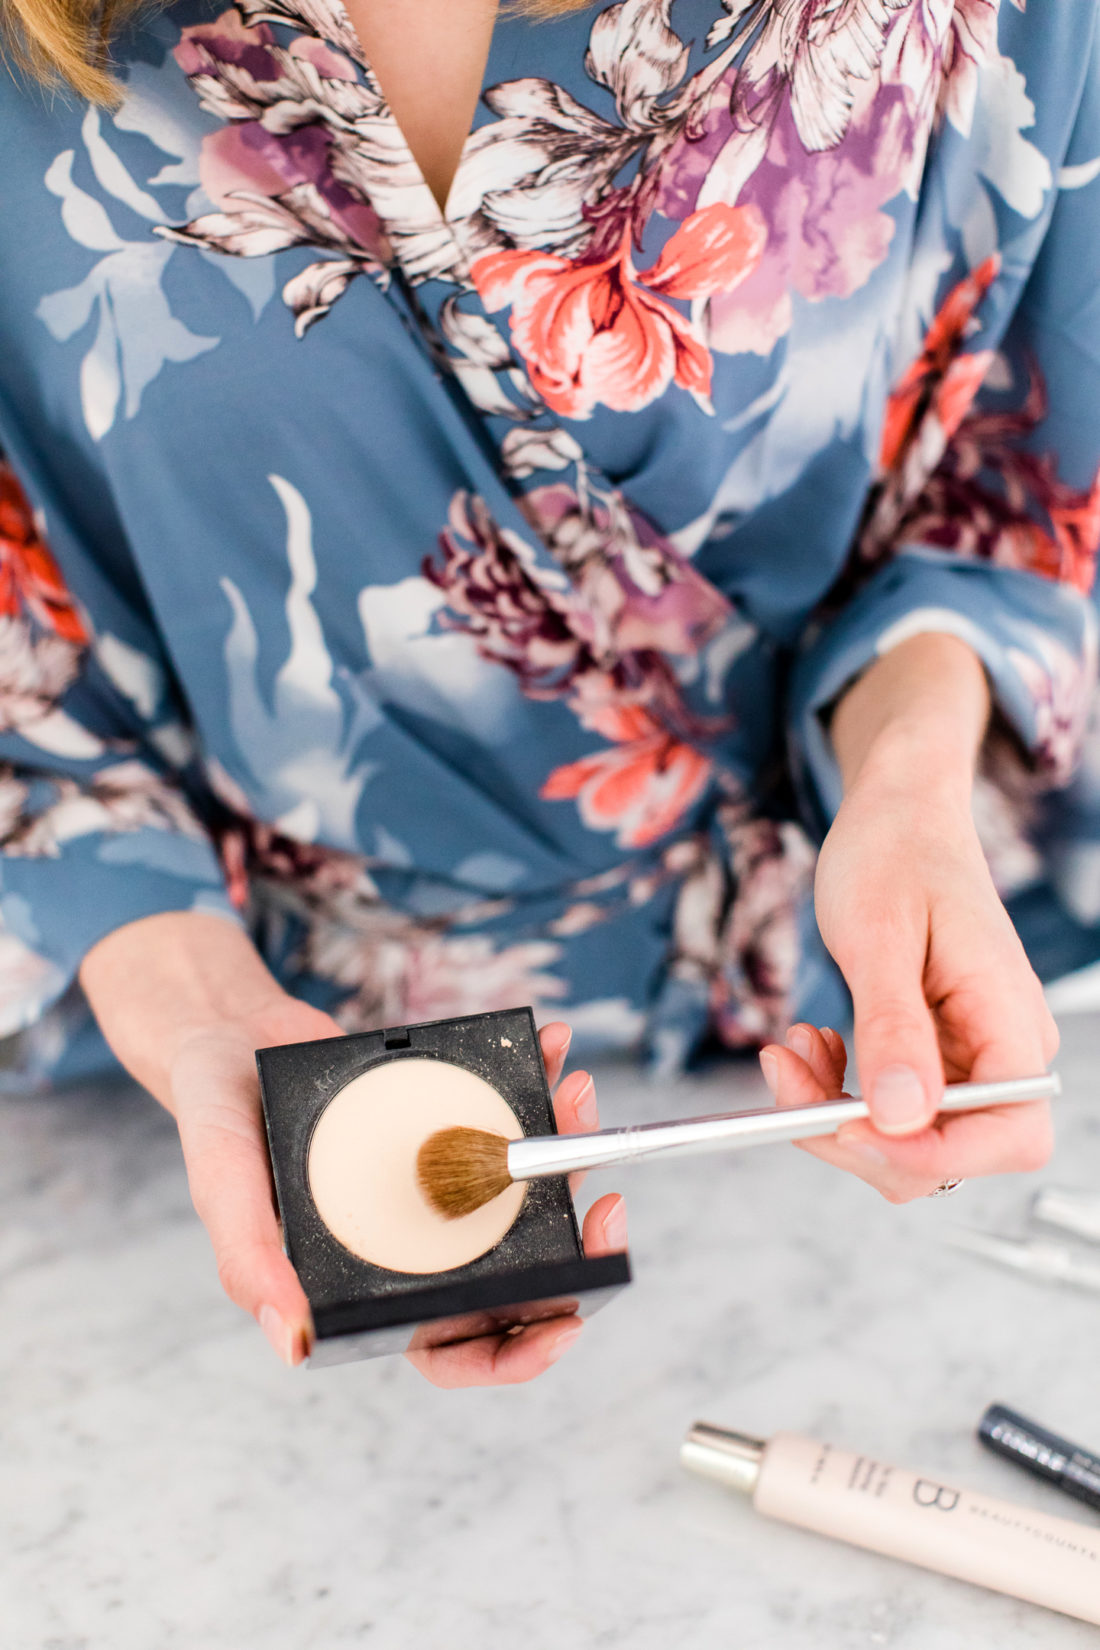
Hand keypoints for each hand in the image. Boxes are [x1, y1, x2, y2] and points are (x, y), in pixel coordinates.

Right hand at [81, 918, 622, 1379]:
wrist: (229, 1031)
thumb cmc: (219, 1120)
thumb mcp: (222, 1187)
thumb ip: (249, 1260)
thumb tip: (294, 1342)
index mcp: (371, 1278)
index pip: (453, 1343)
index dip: (515, 1350)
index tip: (567, 1324)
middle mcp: (417, 1235)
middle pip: (518, 1264)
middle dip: (576, 1238)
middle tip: (605, 1203)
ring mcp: (441, 1174)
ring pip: (529, 1184)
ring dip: (568, 1144)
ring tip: (577, 1093)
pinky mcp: (449, 1116)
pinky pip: (508, 1109)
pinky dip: (538, 1079)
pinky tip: (553, 1049)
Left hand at [759, 635, 1057, 1201]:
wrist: (896, 812)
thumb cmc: (894, 851)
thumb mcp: (878, 936)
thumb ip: (893, 1028)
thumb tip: (900, 1116)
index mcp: (1011, 1020)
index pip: (1007, 1136)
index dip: (926, 1154)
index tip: (843, 1126)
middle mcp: (1004, 1050)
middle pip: (950, 1154)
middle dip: (857, 1135)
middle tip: (788, 1079)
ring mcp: (972, 1056)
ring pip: (909, 1138)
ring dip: (838, 1113)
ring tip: (794, 1051)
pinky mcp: (937, 1055)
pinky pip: (893, 1106)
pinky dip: (842, 1092)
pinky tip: (813, 1047)